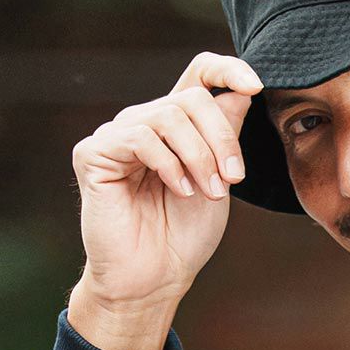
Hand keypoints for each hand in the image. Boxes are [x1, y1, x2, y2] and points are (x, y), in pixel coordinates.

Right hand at [67, 50, 263, 348]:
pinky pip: (140, 137)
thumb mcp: (219, 180)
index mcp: (176, 127)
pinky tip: (180, 191)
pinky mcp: (94, 154)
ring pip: (169, 116)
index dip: (227, 69)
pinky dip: (169, 163)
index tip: (255, 86)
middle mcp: (145, 122)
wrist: (153, 280)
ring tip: (208, 194)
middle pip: (192, 99)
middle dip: (221, 139)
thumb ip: (227, 136)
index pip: (198, 75)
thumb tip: (242, 90)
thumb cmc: (183, 237)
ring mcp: (117, 136)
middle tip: (231, 180)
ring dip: (199, 156)